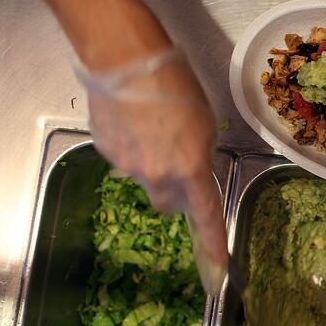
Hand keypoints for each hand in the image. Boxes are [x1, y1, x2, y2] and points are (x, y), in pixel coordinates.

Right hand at [80, 49, 228, 268]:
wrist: (127, 61)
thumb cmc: (176, 85)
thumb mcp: (204, 123)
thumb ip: (200, 156)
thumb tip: (192, 170)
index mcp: (190, 168)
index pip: (206, 215)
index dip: (214, 242)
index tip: (219, 265)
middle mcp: (158, 175)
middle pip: (167, 203)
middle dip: (174, 191)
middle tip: (176, 162)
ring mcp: (129, 166)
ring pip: (144, 180)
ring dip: (151, 166)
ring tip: (151, 129)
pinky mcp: (106, 153)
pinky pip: (124, 161)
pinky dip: (131, 149)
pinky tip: (132, 123)